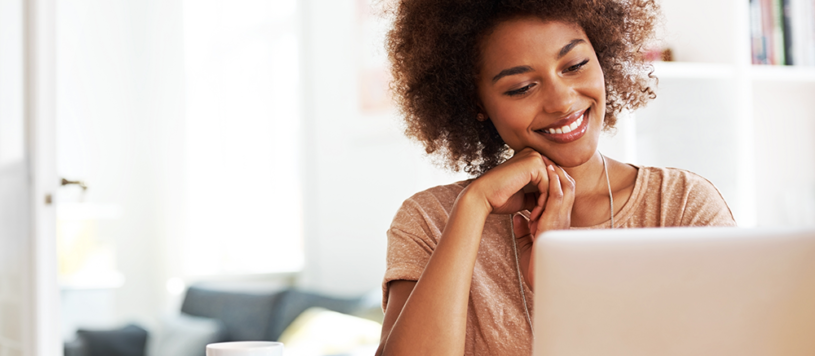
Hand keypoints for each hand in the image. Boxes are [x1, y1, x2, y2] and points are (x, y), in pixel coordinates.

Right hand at [466, 148, 553, 216]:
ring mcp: (534, 157)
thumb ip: (537, 194)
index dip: (547, 199)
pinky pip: (547, 186)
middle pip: (552, 182)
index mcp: (530, 159)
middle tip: (542, 220)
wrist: (482, 197)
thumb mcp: (524, 196)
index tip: (540, 216)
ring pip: (551, 185)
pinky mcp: (533, 163)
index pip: (548, 181)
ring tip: (537, 218)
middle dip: (549, 202)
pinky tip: (534, 214)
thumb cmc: (499, 198)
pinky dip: (542, 203)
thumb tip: (551, 201)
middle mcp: (533, 154)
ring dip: (546, 204)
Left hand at [511, 163, 574, 289]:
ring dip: (558, 174)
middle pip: (568, 188)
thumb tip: (517, 218)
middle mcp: (563, 219)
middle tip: (546, 160)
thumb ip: (524, 230)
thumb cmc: (534, 265)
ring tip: (547, 161)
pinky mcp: (556, 222)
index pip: (561, 196)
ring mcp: (562, 220)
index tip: (542, 170)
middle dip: (558, 173)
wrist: (539, 278)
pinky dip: (555, 183)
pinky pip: (560, 197)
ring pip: (567, 189)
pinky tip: (548, 173)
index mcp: (557, 223)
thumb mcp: (527, 243)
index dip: (554, 181)